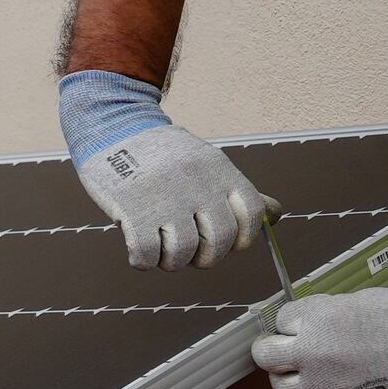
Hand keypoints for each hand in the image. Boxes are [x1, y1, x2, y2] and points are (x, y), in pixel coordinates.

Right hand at [58, 70, 276, 269]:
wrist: (114, 126)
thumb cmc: (162, 153)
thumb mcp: (206, 162)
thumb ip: (237, 192)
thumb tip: (273, 216)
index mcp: (219, 170)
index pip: (251, 213)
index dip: (244, 238)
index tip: (229, 244)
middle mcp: (197, 184)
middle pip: (218, 241)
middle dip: (206, 258)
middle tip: (191, 254)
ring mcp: (165, 198)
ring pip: (183, 254)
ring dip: (172, 262)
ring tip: (162, 252)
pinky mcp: (133, 210)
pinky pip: (147, 255)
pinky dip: (144, 262)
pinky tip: (141, 252)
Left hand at [252, 286, 387, 388]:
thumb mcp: (359, 301)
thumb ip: (329, 313)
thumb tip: (314, 322)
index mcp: (318, 317)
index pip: (282, 319)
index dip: (291, 321)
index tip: (297, 324)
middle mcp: (313, 350)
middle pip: (266, 354)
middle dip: (271, 348)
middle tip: (280, 347)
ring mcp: (323, 382)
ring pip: (281, 386)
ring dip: (285, 376)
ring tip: (297, 371)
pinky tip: (321, 386)